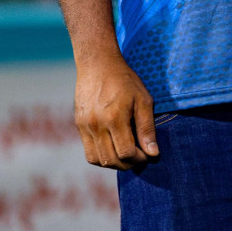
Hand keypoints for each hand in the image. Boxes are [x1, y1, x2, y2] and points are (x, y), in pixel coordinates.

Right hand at [74, 51, 157, 168]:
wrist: (98, 66)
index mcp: (114, 118)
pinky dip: (102, 157)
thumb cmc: (125, 81)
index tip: (149, 155)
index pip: (125, 152)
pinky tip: (114, 149)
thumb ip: (147, 128)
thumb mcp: (143, 100)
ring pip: (97, 160)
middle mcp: (96, 126)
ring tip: (128, 156)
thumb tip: (153, 153)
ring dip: (114, 163)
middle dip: (128, 164)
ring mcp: (85, 127)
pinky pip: (89, 152)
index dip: (139, 159)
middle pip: (111, 160)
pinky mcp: (79, 126)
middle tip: (140, 158)